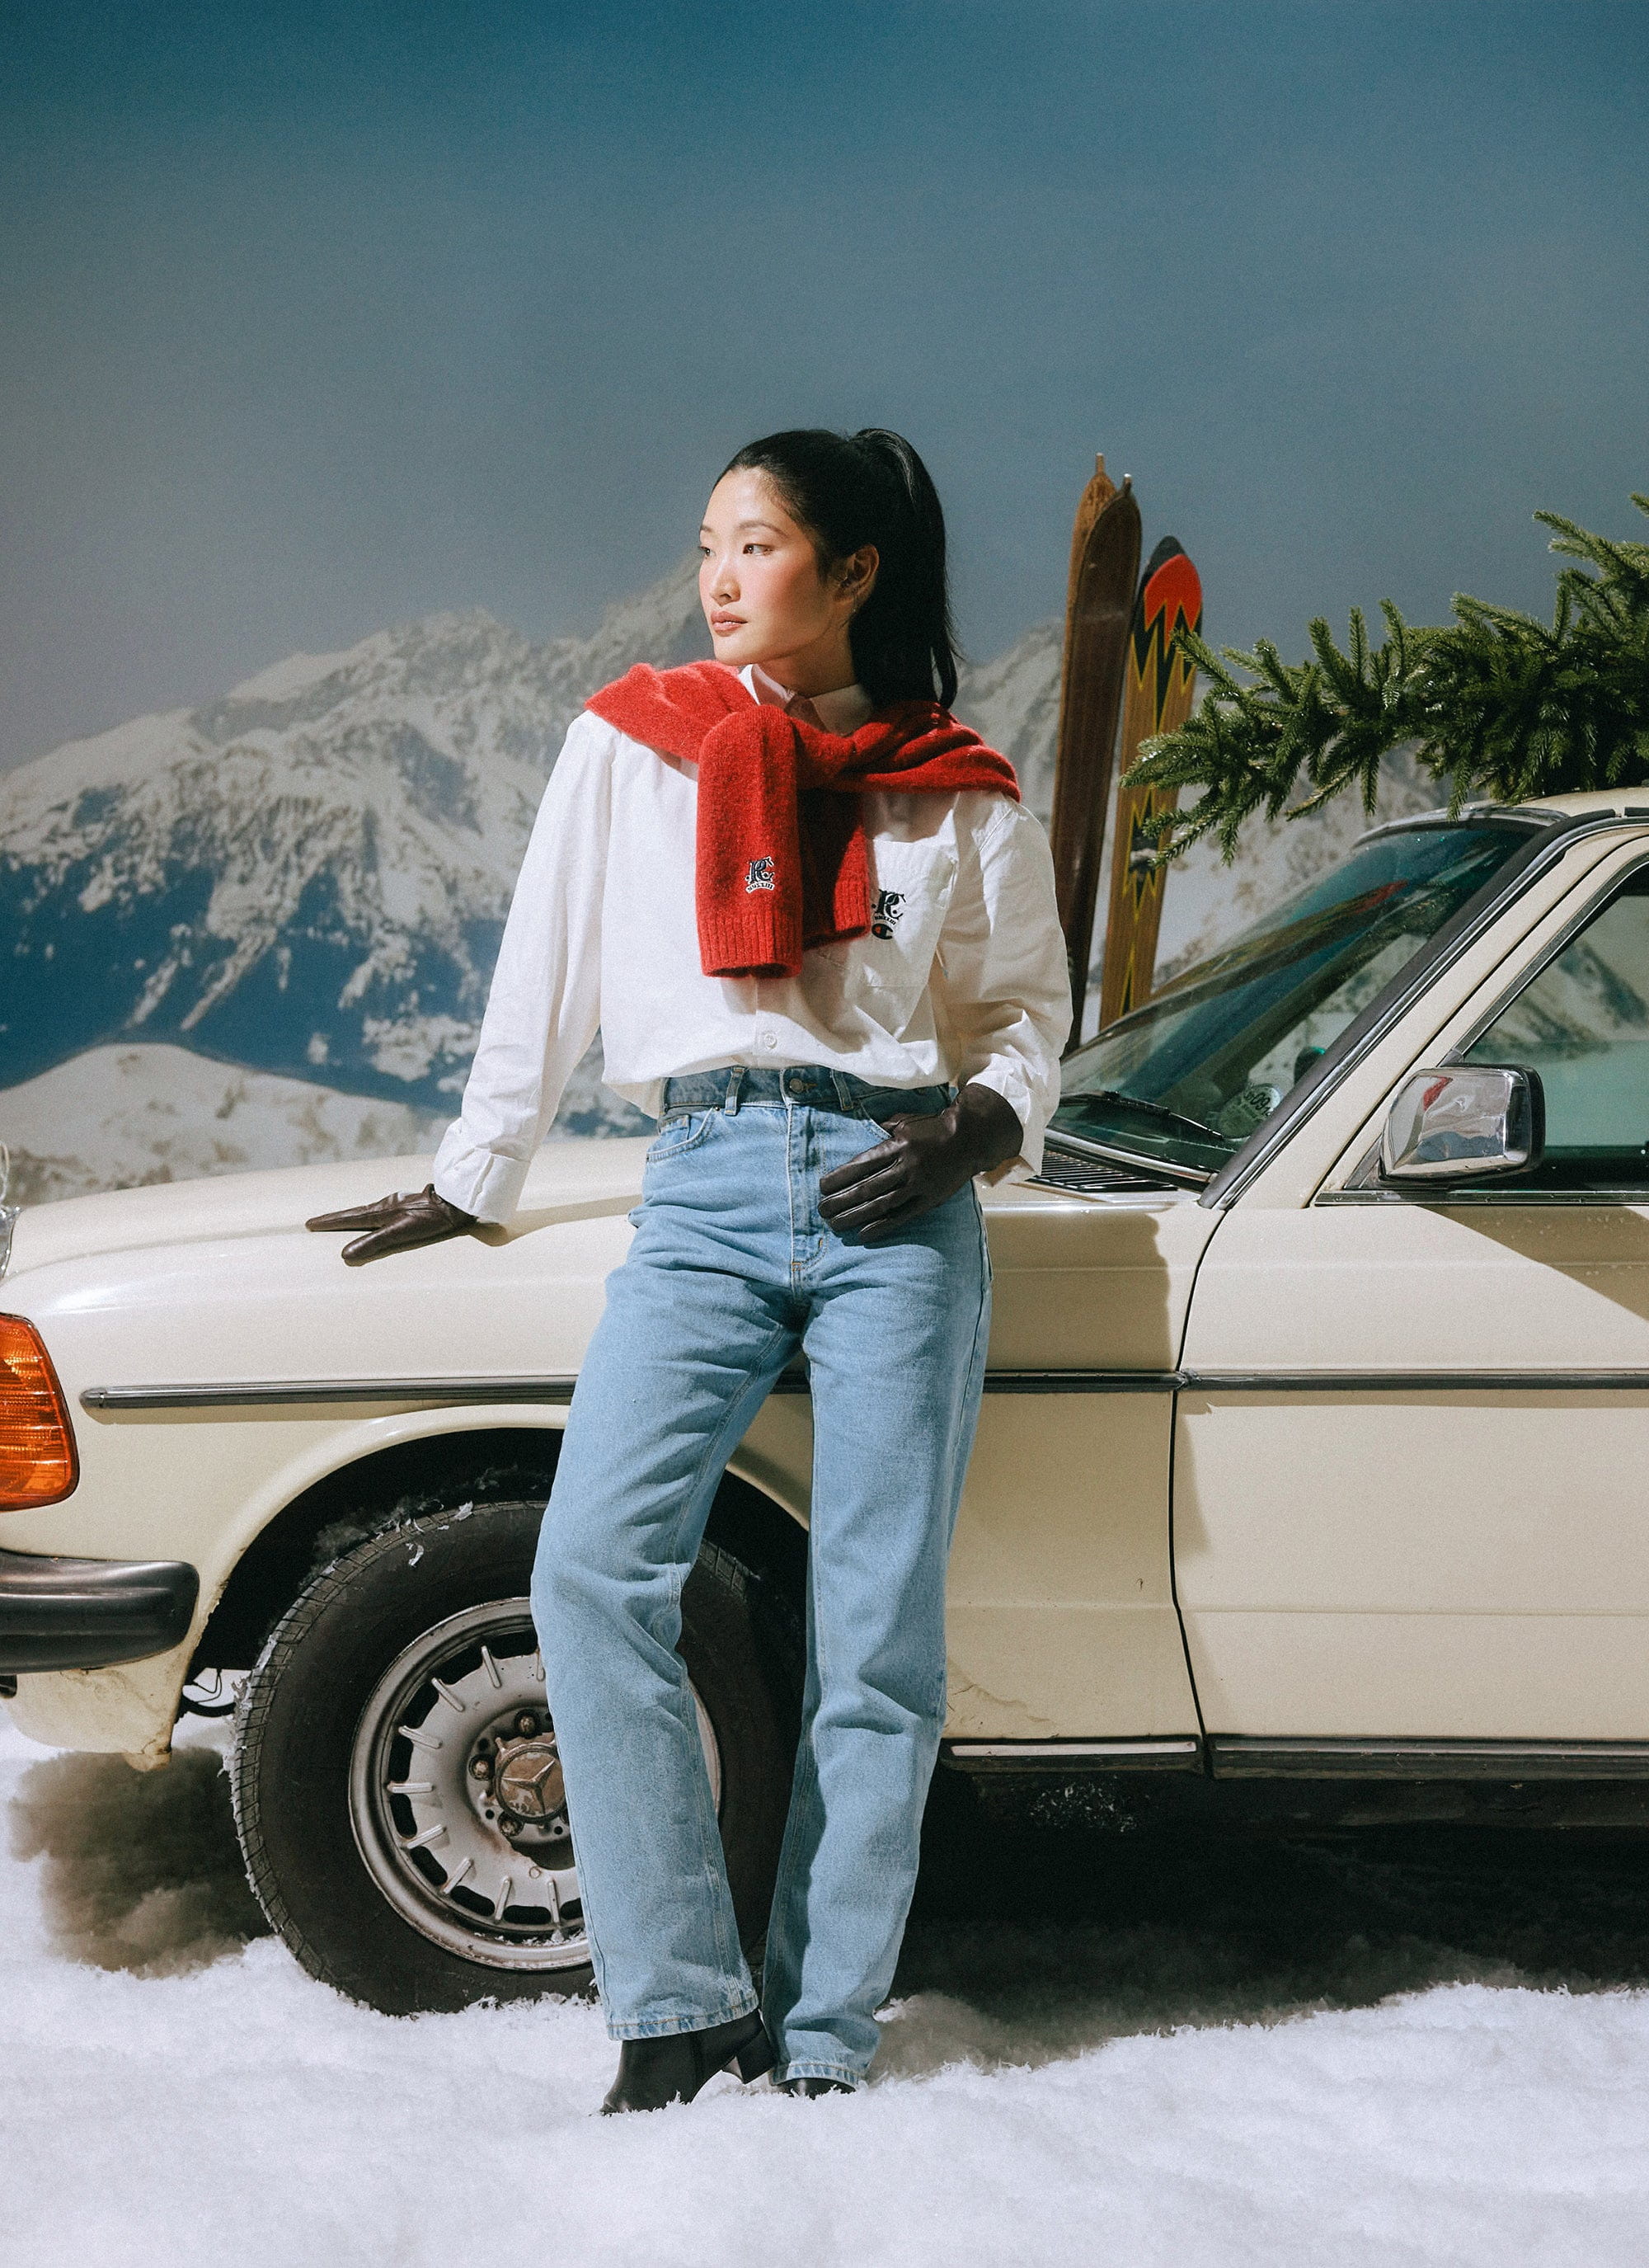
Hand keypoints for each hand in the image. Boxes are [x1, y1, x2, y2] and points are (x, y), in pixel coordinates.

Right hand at [305, 1183, 477, 1265]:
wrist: (456, 1203)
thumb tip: (345, 1254)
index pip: (349, 1219)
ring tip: (340, 1220)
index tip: (310, 1224)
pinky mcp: (409, 1205)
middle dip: (335, 1219)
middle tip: (316, 1222)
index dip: (329, 1223)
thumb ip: (374, 1243)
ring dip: (351, 1217)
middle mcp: (386, 1206)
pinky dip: (369, 1216)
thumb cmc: (430, 1219)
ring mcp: (397, 1204)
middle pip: (354, 1213)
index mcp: (380, 1212)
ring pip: (367, 1212)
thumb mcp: (399, 1232)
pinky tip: (377, 1218)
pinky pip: (381, 1212)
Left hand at [817, 1083, 1022, 1243]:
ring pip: (881, 1204)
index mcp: (897, 1145)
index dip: (840, 1177)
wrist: (969, 1138)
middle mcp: (905, 1166)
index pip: (861, 1164)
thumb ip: (884, 1129)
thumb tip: (864, 1130)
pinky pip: (902, 1216)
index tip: (822, 1187)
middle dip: (841, 1200)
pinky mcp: (929, 1200)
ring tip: (836, 1225)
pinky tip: (863, 1234)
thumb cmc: (933, 1128)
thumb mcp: (906, 1121)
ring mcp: (918, 1185)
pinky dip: (882, 1227)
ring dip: (855, 1216)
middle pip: (867, 1187)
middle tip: (822, 1210)